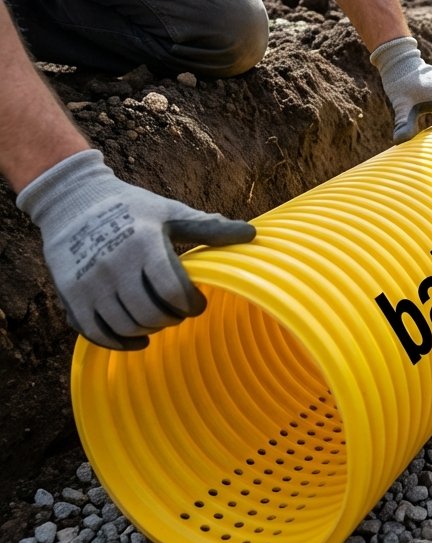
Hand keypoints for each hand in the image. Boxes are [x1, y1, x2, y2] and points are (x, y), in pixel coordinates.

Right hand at [16, 150, 255, 350]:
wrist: (73, 199)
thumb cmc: (132, 207)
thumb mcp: (170, 213)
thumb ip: (208, 228)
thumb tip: (250, 235)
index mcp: (143, 244)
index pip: (173, 291)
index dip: (191, 304)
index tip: (198, 303)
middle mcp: (114, 265)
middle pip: (151, 313)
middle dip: (173, 318)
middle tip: (180, 311)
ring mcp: (89, 283)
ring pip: (126, 326)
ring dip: (150, 329)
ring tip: (161, 318)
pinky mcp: (70, 296)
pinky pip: (96, 333)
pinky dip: (120, 343)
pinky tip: (139, 339)